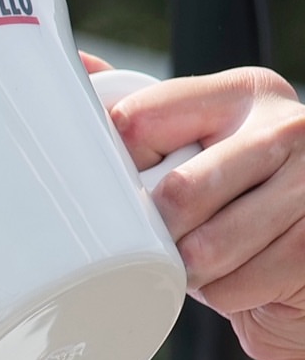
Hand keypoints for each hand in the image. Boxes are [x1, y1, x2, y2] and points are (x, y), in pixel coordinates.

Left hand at [95, 63, 304, 359]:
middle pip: (177, 192)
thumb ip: (147, 113)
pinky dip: (221, 294)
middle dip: (155, 230)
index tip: (113, 189)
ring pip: (204, 248)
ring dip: (187, 269)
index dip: (113, 166)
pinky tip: (236, 277)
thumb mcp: (198, 146)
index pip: (141, 120)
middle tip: (155, 240)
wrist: (303, 261)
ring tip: (197, 260)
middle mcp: (285, 129)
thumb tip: (77, 65)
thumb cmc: (236, 201)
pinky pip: (232, 286)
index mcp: (243, 93)